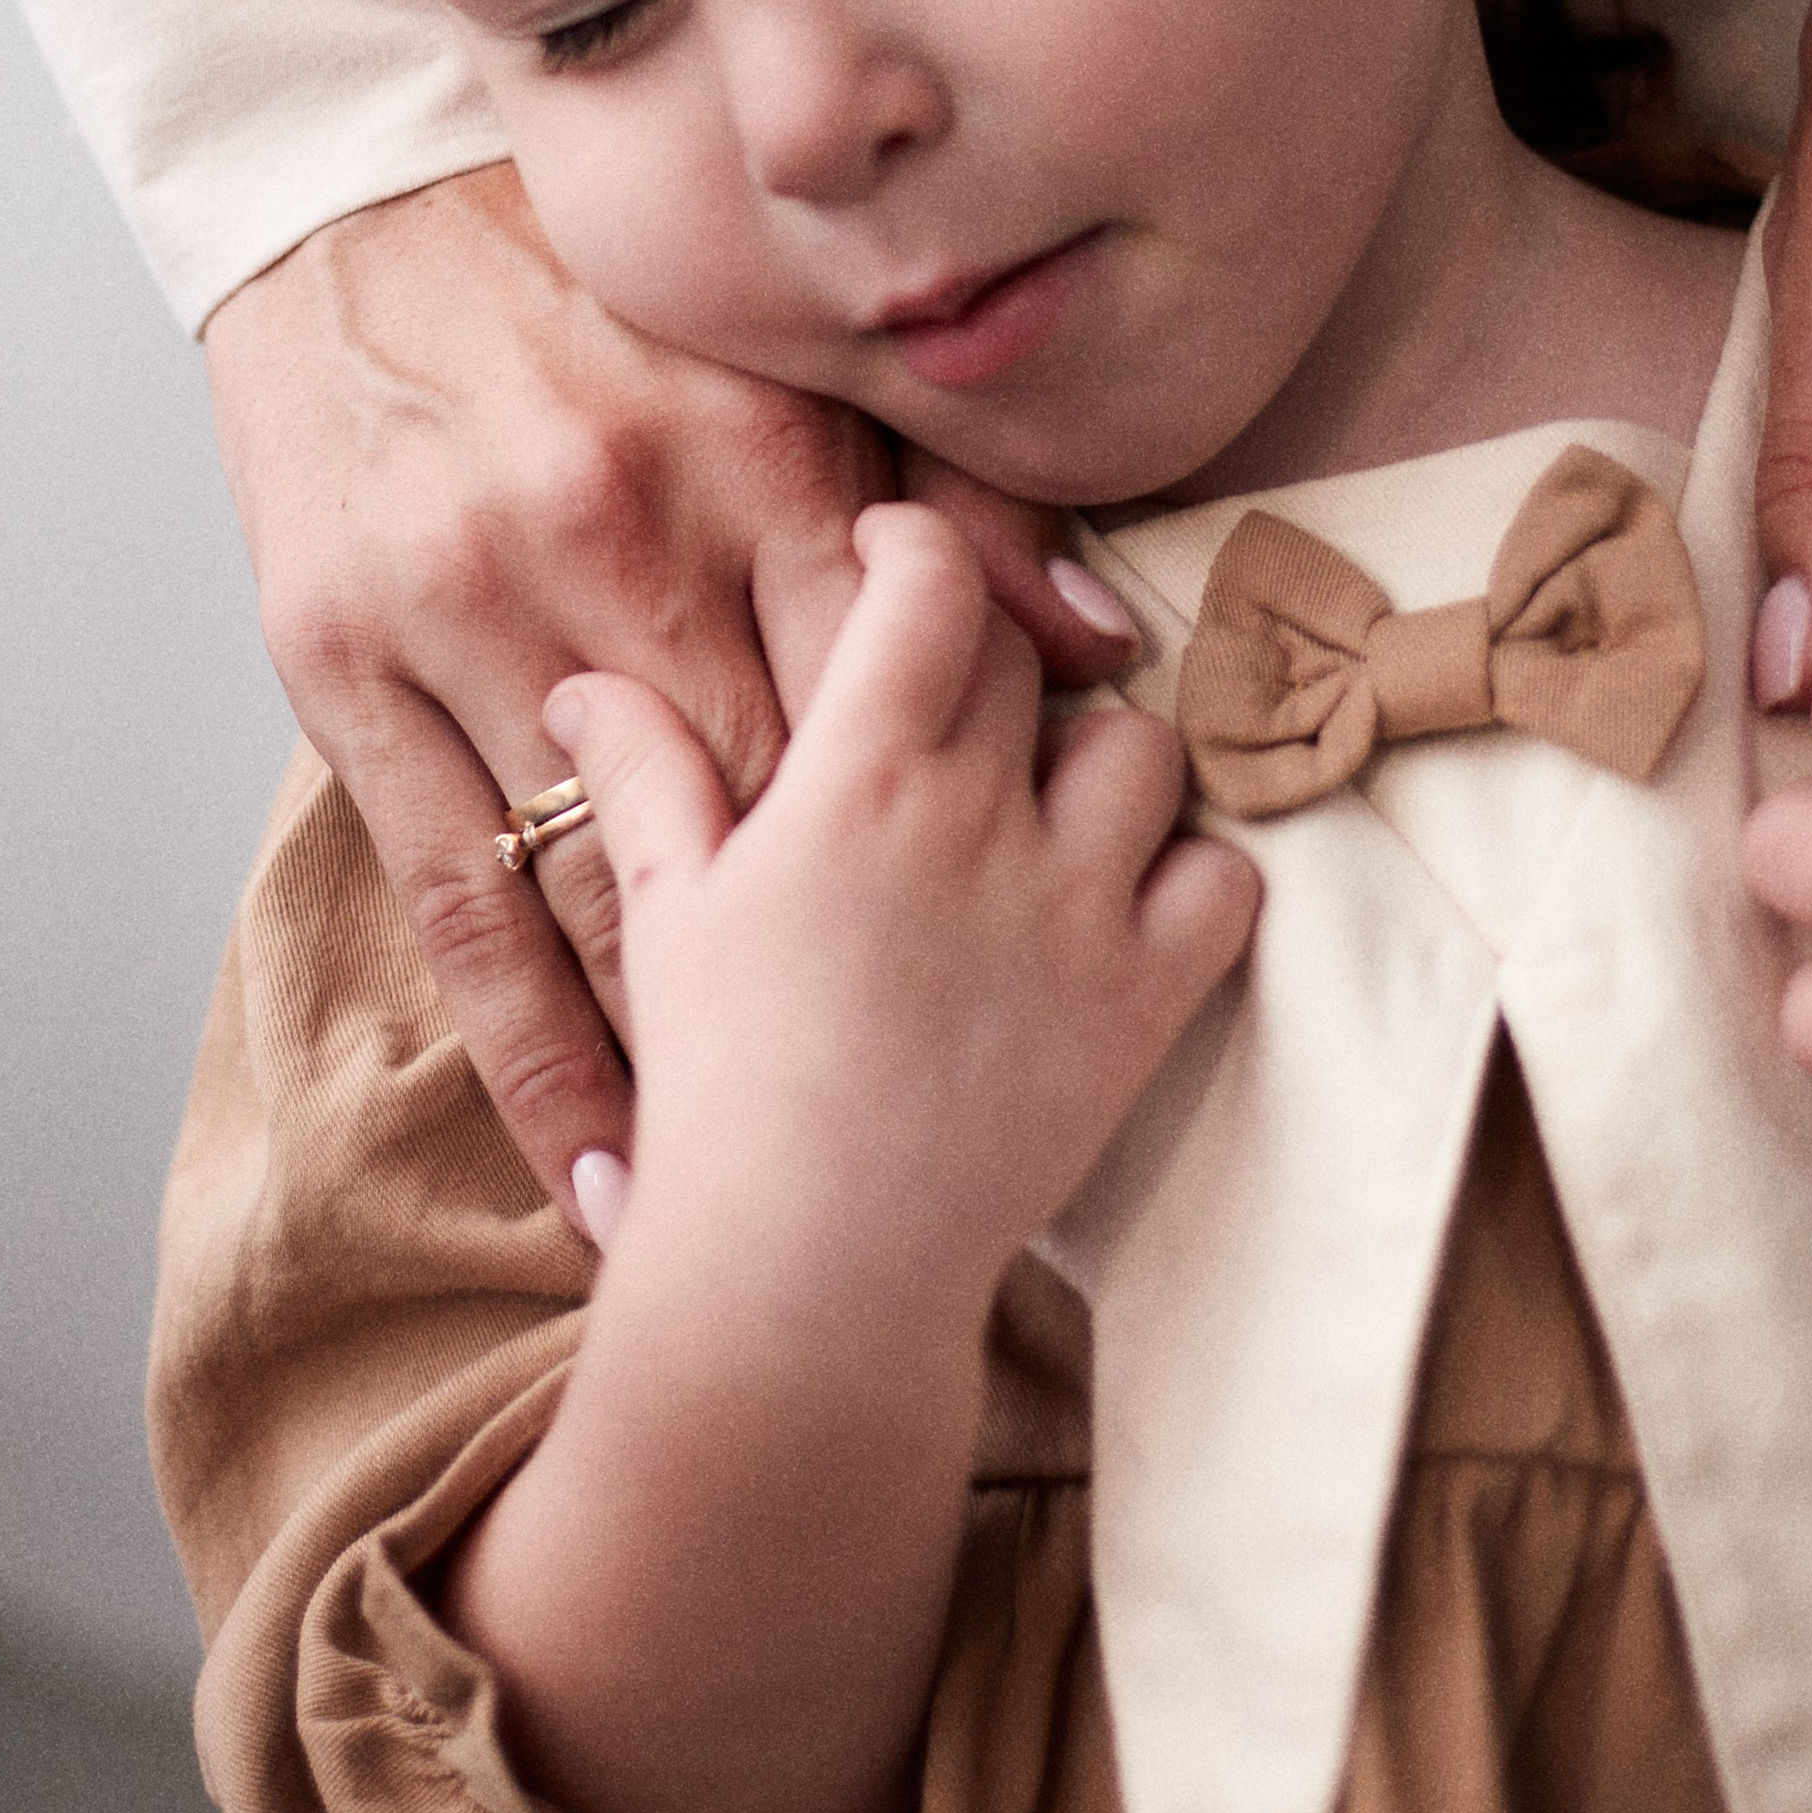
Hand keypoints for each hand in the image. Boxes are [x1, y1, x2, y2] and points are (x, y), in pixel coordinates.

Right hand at [201, 166, 1140, 1226]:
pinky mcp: (341, 676)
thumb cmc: (587, 304)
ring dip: (701, 1061)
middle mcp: (617, 535)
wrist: (344, 220)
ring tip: (778, 1196)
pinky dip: (541, 1061)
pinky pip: (462, 915)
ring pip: (616, 894)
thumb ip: (941, 501)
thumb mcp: (772, 372)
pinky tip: (601, 1170)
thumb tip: (1098, 641)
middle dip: (855, 973)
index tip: (1018, 967)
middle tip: (928, 1127)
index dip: (971, 836)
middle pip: (775, 807)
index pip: (903, 689)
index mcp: (744, 456)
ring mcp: (468, 611)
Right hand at [439, 505, 1254, 1812]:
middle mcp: (984, 817)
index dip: (918, 541)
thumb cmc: (720, 1088)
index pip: (931, 581)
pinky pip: (1224, 876)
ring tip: (1037, 803)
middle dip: (988, 652)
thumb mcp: (666, 914)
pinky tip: (1123, 896)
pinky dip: (1190, 873)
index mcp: (858, 779)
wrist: (808, 1271)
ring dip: (1095, 758)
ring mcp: (1081, 906)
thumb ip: (642, 774)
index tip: (893, 555)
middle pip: (1027, 654)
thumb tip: (586, 683)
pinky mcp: (1147, 996)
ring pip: (1140, 747)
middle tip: (949, 698)